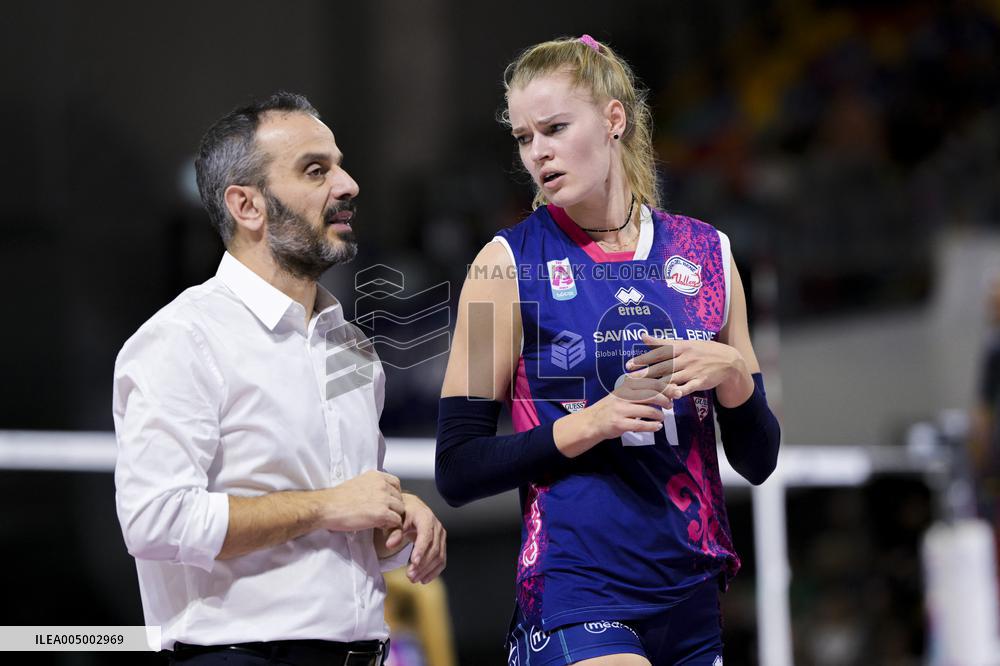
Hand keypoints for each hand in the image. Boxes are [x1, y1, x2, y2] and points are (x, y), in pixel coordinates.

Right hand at [318, 470, 404, 531]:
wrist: (327, 507)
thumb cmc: (337, 498)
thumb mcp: (357, 483)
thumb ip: (370, 486)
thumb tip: (377, 494)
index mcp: (376, 476)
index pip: (396, 483)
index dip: (393, 494)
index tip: (387, 502)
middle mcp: (382, 485)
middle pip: (400, 498)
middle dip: (393, 507)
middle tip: (383, 515)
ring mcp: (383, 499)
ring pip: (400, 510)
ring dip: (393, 517)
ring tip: (380, 522)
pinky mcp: (382, 513)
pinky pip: (396, 521)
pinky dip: (390, 526)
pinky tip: (378, 526)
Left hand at [380, 493, 446, 583]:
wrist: (411, 508)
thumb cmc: (402, 514)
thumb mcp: (395, 520)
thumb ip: (393, 532)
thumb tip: (390, 544)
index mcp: (425, 517)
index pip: (426, 534)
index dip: (421, 549)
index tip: (413, 562)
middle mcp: (436, 526)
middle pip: (434, 548)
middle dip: (422, 564)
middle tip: (410, 575)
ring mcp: (441, 535)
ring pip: (439, 556)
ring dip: (427, 570)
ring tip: (413, 579)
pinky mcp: (441, 543)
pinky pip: (442, 559)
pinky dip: (434, 571)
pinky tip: (424, 579)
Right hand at [556, 375, 672, 456]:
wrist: (592, 422)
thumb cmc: (612, 407)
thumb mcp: (623, 394)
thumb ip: (641, 391)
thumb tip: (667, 387)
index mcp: (625, 386)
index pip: (649, 382)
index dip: (665, 386)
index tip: (675, 391)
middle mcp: (623, 396)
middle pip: (650, 394)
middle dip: (665, 399)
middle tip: (670, 405)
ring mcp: (620, 410)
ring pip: (648, 410)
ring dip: (659, 415)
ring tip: (662, 417)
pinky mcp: (619, 424)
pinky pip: (641, 425)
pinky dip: (653, 426)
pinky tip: (657, 427)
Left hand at [626, 334, 749, 400]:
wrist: (728, 360)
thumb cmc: (702, 350)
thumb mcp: (684, 343)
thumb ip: (662, 342)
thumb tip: (642, 337)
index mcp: (680, 347)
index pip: (658, 354)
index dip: (643, 360)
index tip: (628, 365)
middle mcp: (685, 358)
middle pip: (662, 367)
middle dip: (645, 374)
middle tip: (630, 380)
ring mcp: (693, 370)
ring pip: (673, 379)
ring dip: (658, 385)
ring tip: (644, 391)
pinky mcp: (701, 381)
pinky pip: (688, 387)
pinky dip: (680, 391)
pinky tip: (671, 396)